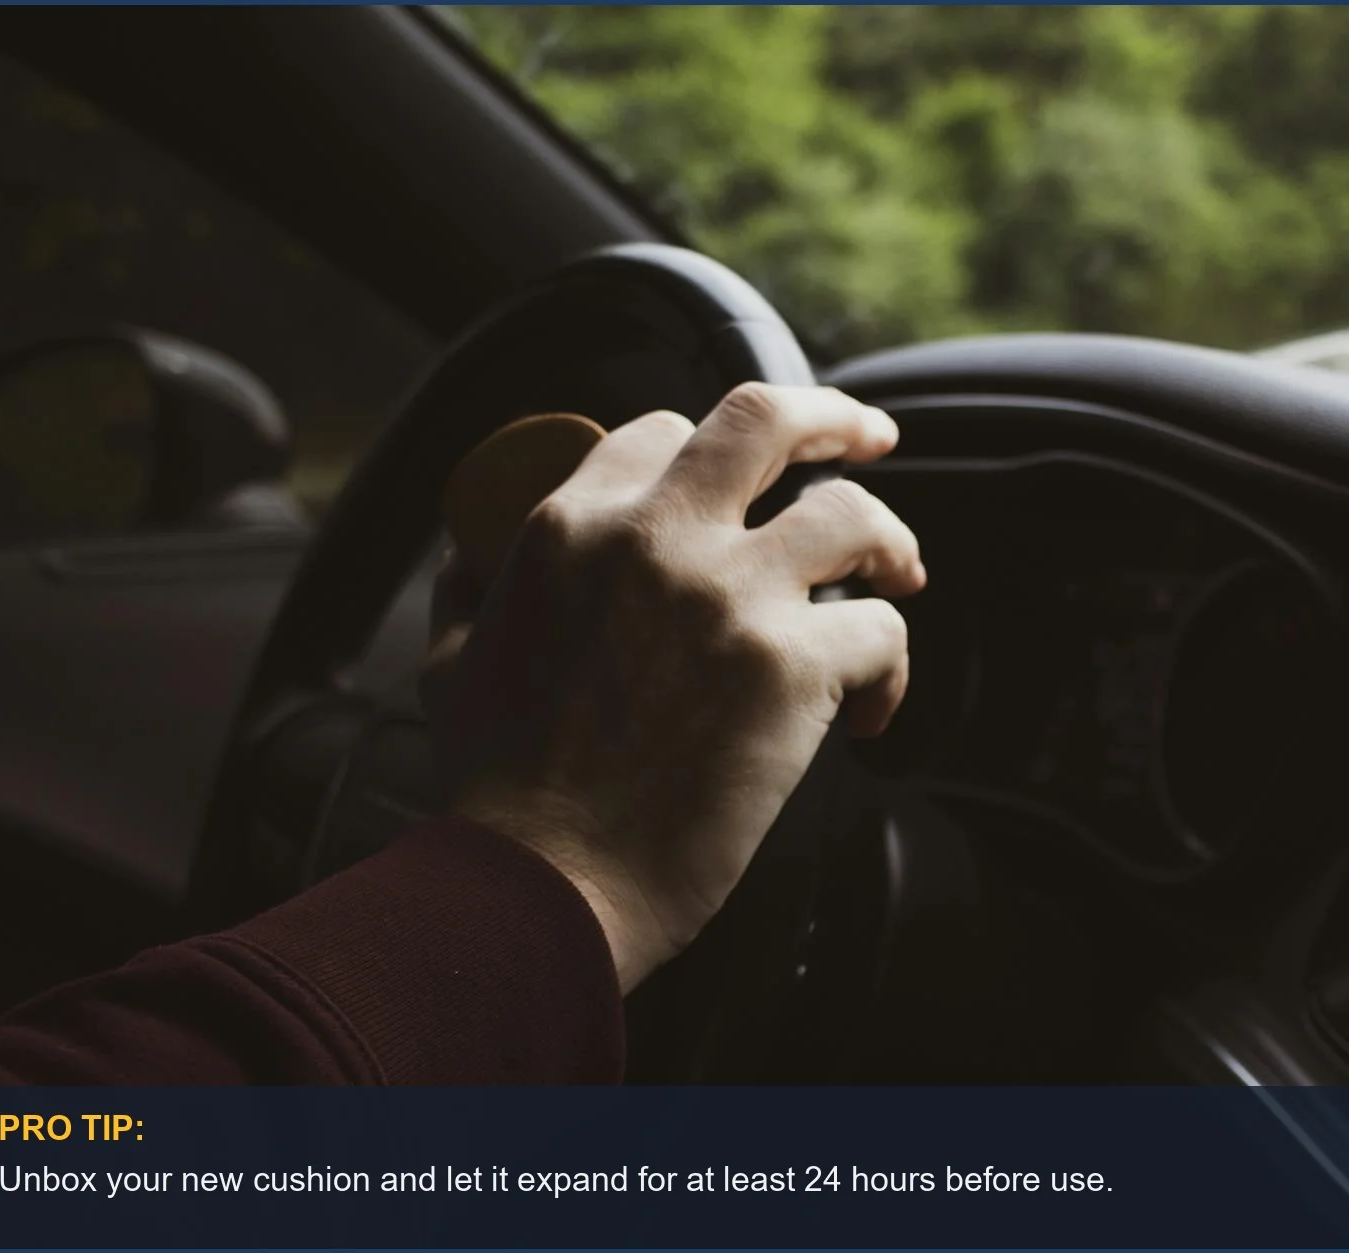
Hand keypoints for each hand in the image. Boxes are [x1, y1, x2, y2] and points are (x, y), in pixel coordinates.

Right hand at [422, 384, 924, 990]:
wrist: (545, 881)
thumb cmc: (497, 792)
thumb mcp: (448, 665)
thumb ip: (469, 592)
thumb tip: (469, 554)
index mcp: (572, 528)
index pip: (659, 432)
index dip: (707, 449)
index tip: (742, 482)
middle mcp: (656, 540)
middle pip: (765, 419)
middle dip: (832, 417)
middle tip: (868, 436)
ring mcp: (731, 597)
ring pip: (852, 514)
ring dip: (889, 539)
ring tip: (900, 574)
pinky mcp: (792, 667)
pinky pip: (882, 633)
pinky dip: (891, 671)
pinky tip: (870, 712)